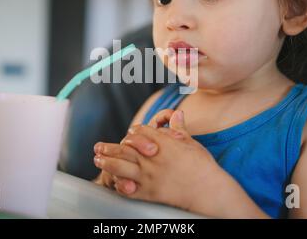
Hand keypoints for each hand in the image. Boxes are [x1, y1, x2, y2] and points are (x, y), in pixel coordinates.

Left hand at [94, 110, 225, 212]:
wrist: (208, 190)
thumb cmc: (203, 166)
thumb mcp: (191, 143)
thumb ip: (179, 129)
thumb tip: (177, 113)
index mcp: (162, 143)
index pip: (140, 132)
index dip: (134, 132)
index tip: (129, 134)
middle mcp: (152, 158)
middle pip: (124, 148)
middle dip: (109, 147)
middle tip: (97, 146)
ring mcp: (149, 176)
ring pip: (121, 167)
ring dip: (107, 162)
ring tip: (97, 160)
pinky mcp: (149, 193)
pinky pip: (128, 189)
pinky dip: (119, 185)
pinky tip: (112, 181)